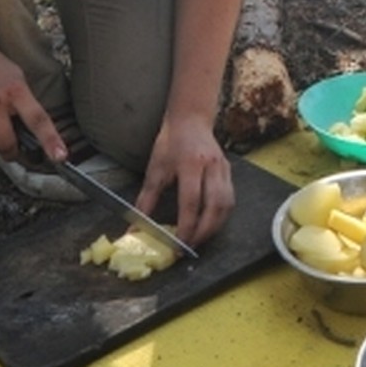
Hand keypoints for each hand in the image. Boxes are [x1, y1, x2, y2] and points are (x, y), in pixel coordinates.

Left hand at [136, 114, 234, 246]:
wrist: (191, 119)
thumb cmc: (170, 142)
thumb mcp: (154, 169)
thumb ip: (146, 201)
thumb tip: (135, 229)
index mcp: (191, 164)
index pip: (191, 202)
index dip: (186, 226)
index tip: (178, 244)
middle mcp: (211, 166)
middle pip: (215, 206)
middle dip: (204, 232)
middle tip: (191, 247)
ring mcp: (223, 168)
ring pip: (227, 204)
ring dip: (215, 226)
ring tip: (200, 239)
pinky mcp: (229, 171)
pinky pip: (230, 198)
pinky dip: (221, 215)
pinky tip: (209, 223)